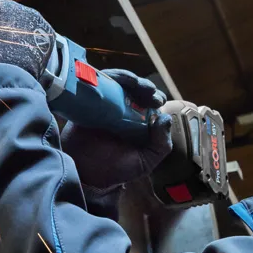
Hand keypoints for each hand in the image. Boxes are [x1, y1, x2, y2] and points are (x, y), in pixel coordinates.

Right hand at [60, 70, 172, 189]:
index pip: (150, 103)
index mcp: (139, 123)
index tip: (158, 101)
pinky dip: (109, 77)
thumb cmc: (117, 170)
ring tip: (136, 83)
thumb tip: (165, 118)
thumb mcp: (146, 161)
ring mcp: (107, 105)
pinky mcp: (90, 102)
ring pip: (120, 84)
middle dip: (145, 87)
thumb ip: (161, 144)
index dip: (156, 98)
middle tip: (149, 91)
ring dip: (130, 79)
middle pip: (137, 90)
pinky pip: (99, 84)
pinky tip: (117, 80)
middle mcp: (124, 112)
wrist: (87, 175)